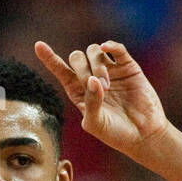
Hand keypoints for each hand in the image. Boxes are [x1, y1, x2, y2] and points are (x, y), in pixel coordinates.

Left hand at [34, 39, 168, 159]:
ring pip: (94, 51)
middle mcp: (92, 78)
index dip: (50, 58)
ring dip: (97, 65)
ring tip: (106, 86)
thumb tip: (93, 80)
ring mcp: (110, 70)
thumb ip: (91, 103)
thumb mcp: (96, 124)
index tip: (38, 45)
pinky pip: (116, 49)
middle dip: (82, 69)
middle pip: (77, 57)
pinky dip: (110, 45)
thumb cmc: (116, 134)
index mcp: (79, 93)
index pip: (61, 71)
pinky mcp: (127, 66)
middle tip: (95, 87)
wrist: (144, 134)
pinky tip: (106, 48)